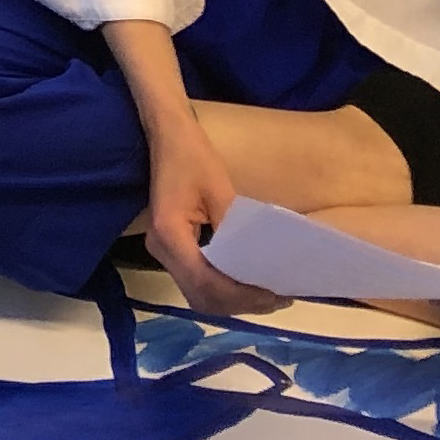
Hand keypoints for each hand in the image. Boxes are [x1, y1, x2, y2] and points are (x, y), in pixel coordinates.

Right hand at [139, 114, 287, 321]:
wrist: (166, 135)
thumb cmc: (192, 156)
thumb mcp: (220, 189)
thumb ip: (237, 230)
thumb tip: (261, 264)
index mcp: (170, 234)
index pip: (206, 282)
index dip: (240, 294)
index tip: (274, 293)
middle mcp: (160, 250)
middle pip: (201, 297)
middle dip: (240, 303)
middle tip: (278, 298)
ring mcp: (163, 252)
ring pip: (198, 295)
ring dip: (232, 301)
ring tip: (268, 294)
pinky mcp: (171, 250)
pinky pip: (197, 282)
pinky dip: (222, 289)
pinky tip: (246, 283)